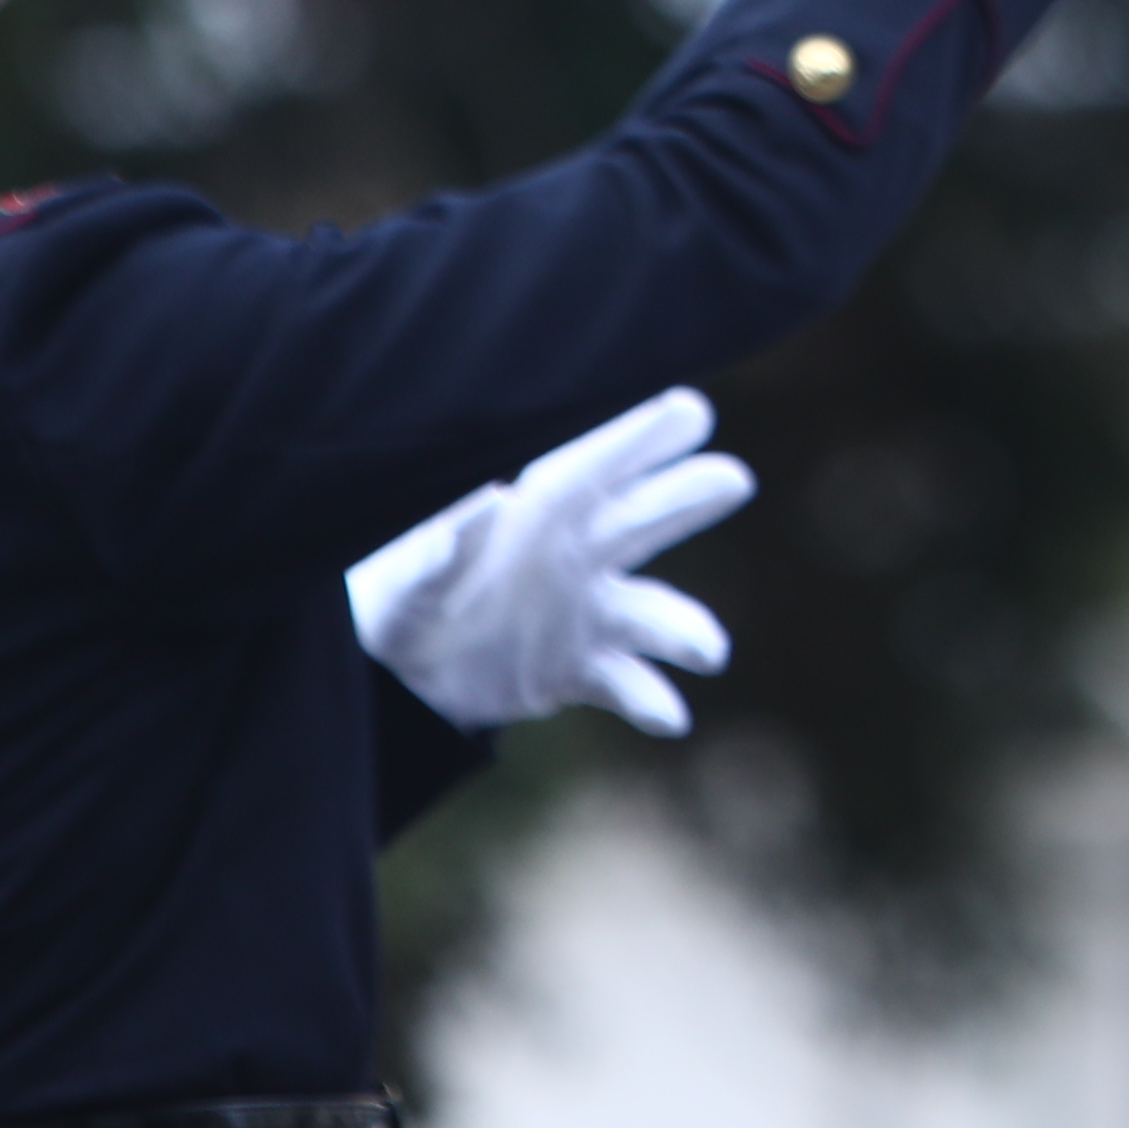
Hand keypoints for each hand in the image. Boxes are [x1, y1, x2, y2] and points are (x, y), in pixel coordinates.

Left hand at [348, 388, 756, 737]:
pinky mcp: (575, 668)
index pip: (594, 467)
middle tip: (734, 480)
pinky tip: (670, 717)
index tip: (690, 410)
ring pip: (650, 611)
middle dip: (689, 496)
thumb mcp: (406, 573)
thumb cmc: (393, 599)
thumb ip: (441, 545)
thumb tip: (488, 500)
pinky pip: (624, 681)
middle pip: (643, 517)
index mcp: (535, 512)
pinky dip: (650, 698)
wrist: (393, 672)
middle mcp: (574, 553)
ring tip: (710, 652)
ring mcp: (582, 612)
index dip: (641, 438)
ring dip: (684, 629)